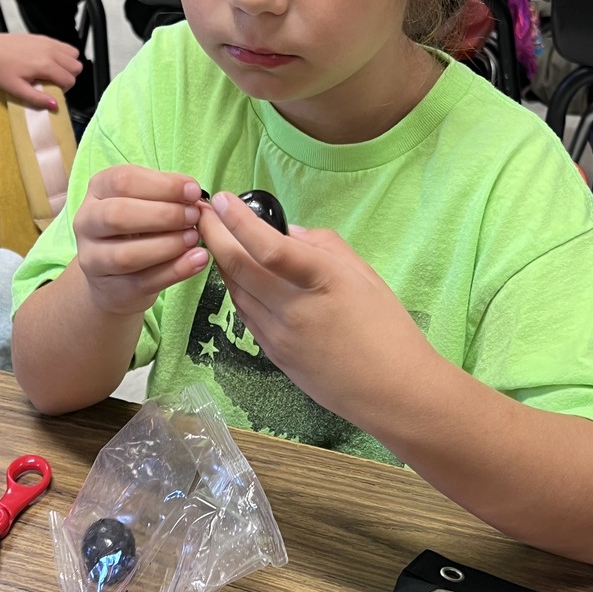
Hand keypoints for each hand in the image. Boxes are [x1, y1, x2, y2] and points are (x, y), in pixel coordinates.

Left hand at [0, 33, 81, 108]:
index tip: (51, 90)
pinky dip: (64, 55)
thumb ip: (37, 98)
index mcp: (44, 65)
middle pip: (76, 67)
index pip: (70, 80)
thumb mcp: (16, 89)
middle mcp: (50, 52)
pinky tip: (50, 61)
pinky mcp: (44, 37)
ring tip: (54, 71)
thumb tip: (55, 106)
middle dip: (69, 77)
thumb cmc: (0, 69)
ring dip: (68, 65)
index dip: (64, 89)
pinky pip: (65, 46)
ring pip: (74, 55)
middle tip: (54, 81)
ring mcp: (48, 42)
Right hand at [73, 167, 208, 314]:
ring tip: (195, 238)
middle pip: (118, 215)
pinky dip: (175, 271)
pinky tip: (198, 260)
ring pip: (126, 254)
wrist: (114, 277)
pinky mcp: (112, 289)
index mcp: (98, 190)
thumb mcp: (145, 202)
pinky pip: (144, 282)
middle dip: (164, 214)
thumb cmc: (135, 229)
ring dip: (168, 245)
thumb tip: (193, 192)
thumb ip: (166, 194)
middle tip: (194, 216)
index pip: (123, 180)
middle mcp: (87, 222)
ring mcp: (94, 259)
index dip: (162, 185)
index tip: (193, 191)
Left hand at [197, 192, 429, 426]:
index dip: (239, 221)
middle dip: (213, 235)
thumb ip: (324, 246)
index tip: (221, 200)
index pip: (270, 247)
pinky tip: (238, 276)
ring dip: (221, 262)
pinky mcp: (273, 355)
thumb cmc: (387, 328)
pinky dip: (237, 290)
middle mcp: (294, 308)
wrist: (391, 392)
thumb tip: (288, 232)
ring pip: (236, 291)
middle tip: (201, 214)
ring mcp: (279, 335)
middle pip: (238, 268)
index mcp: (323, 281)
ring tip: (216, 239)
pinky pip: (246, 315)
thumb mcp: (364, 275)